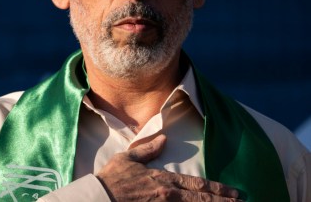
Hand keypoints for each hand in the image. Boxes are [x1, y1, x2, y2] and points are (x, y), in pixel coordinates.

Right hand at [96, 135, 241, 200]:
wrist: (98, 199)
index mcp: (163, 181)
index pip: (197, 185)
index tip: (235, 193)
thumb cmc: (111, 179)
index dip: (218, 190)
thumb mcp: (128, 158)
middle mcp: (168, 196)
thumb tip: (164, 139)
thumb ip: (148, 150)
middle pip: (202, 200)